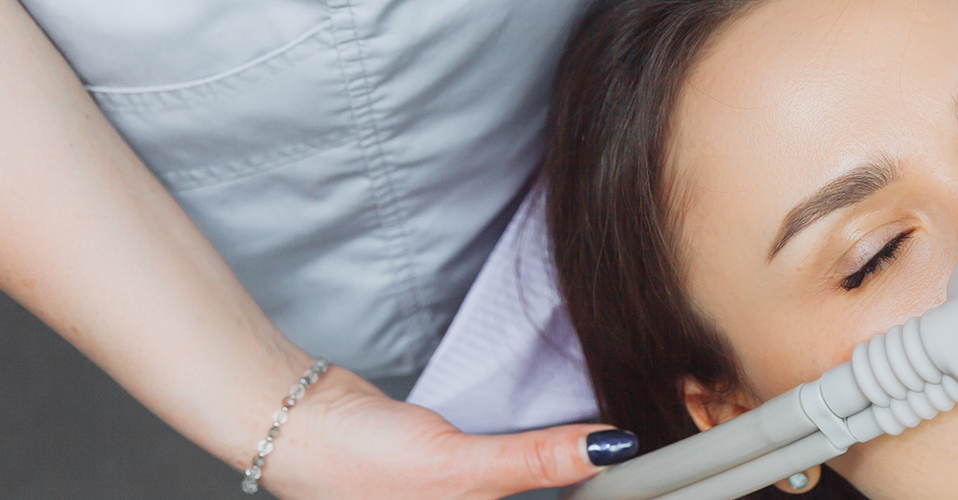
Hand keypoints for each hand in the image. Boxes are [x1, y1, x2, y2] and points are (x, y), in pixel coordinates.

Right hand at [248, 367, 636, 498]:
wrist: (301, 423)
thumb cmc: (359, 461)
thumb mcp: (460, 466)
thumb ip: (536, 459)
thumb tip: (609, 449)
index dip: (592, 497)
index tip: (634, 481)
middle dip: (581, 486)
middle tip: (620, 454)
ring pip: (534, 491)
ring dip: (561, 474)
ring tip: (605, 451)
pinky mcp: (462, 478)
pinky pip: (514, 475)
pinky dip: (539, 461)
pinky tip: (565, 443)